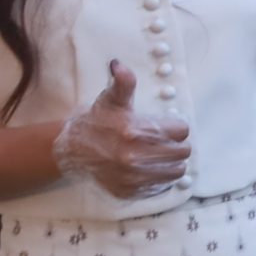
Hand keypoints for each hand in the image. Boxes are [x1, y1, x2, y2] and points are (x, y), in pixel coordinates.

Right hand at [51, 60, 191, 197]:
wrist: (72, 149)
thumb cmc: (97, 121)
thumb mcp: (111, 99)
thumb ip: (123, 82)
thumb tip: (119, 65)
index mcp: (135, 131)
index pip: (181, 130)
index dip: (176, 126)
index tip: (169, 127)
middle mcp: (134, 156)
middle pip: (182, 152)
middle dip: (177, 145)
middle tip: (166, 141)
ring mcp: (132, 176)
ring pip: (176, 171)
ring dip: (173, 163)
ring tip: (161, 155)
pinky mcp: (129, 191)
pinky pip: (161, 187)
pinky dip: (160, 179)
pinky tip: (150, 168)